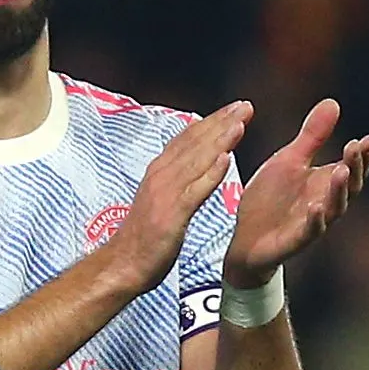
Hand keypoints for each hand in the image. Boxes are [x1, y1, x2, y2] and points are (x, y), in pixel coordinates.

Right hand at [103, 103, 250, 293]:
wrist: (123, 264)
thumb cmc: (143, 236)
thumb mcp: (159, 199)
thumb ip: (175, 178)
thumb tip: (195, 162)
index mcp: (159, 171)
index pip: (188, 139)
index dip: (212, 121)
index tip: (235, 108)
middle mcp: (160, 176)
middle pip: (194, 143)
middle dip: (221, 122)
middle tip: (245, 105)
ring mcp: (165, 194)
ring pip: (196, 161)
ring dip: (219, 140)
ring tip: (241, 122)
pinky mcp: (172, 214)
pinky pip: (194, 191)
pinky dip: (210, 174)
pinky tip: (226, 160)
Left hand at [224, 99, 368, 283]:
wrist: (245, 238)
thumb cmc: (272, 199)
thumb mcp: (289, 160)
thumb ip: (312, 136)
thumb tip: (333, 102)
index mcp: (325, 183)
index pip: (352, 167)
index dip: (362, 155)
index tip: (367, 138)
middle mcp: (325, 203)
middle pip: (349, 186)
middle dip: (354, 167)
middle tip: (356, 148)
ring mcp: (312, 223)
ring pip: (334, 208)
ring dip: (338, 190)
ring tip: (341, 171)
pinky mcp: (294, 241)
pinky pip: (309, 231)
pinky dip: (315, 220)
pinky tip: (316, 207)